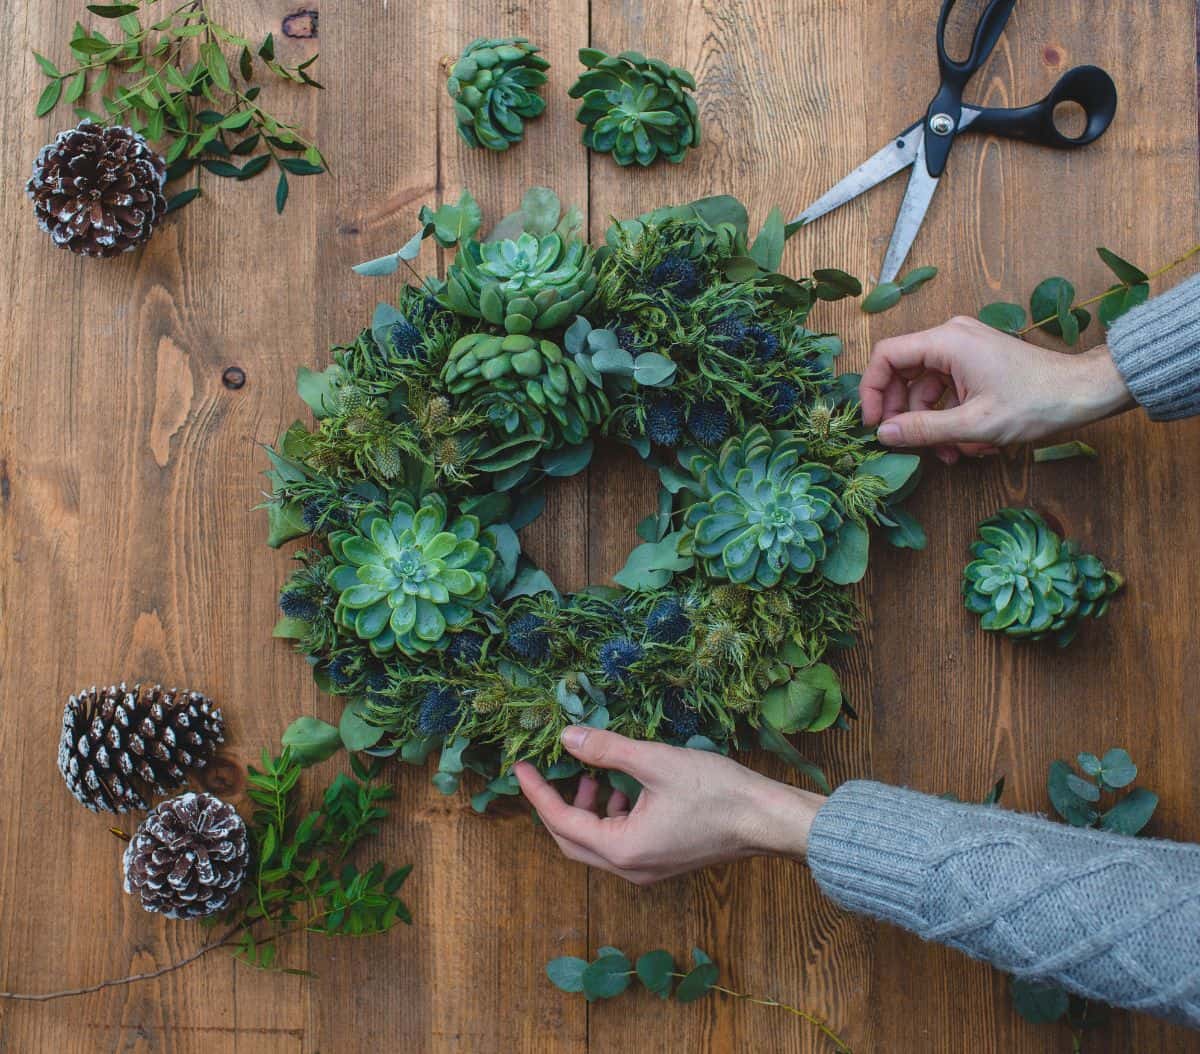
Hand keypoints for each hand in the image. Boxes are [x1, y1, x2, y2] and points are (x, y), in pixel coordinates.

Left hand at [514, 726, 824, 884]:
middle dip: (558, 803)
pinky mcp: (662, 861)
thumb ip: (608, 750)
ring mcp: (647, 869)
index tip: (520, 767)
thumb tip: (568, 736)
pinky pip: (620, 843)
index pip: (562, 822)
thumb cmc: (717, 791)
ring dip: (587, 809)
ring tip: (595, 774)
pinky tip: (625, 788)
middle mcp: (630, 868)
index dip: (537, 792)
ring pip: (596, 842)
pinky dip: (610, 816)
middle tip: (551, 770)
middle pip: (572, 840)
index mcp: (622, 849)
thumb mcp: (655, 762)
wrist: (766, 819)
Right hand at [859, 316, 1133, 463]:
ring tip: (948, 454)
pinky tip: (965, 444)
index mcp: (947, 341)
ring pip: (925, 388)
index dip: (871, 390)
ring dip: (930, 423)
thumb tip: (883, 434)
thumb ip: (923, 429)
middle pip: (903, 374)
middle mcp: (951, 338)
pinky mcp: (976, 364)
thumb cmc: (1037, 402)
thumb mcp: (974, 423)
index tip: (873, 423)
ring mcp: (965, 351)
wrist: (1085, 392)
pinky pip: (946, 391)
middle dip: (903, 414)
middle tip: (904, 444)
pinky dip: (949, 418)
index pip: (887, 356)